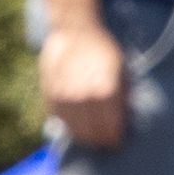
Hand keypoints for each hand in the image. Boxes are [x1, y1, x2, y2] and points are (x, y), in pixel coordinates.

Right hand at [38, 17, 133, 155]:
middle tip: (105, 142)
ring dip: (84, 136)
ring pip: (75, 131)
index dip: (114, 139)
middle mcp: (83, 98)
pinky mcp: (50, 97)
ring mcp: (65, 99)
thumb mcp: (120, 70)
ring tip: (91, 136)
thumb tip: (122, 119)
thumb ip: (121, 96)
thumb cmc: (102, 50)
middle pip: (92, 134)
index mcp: (105, 92)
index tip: (117, 142)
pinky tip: (76, 124)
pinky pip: (60, 120)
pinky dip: (69, 126)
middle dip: (100, 140)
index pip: (110, 129)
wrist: (74, 32)